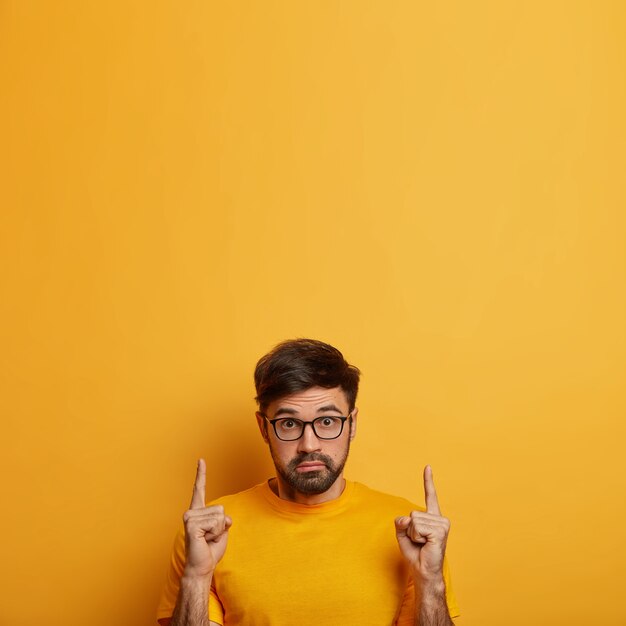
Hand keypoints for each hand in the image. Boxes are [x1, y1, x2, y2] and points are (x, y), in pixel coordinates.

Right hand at [181, 458, 231, 578]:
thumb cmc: (211, 550)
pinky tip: (204, 540)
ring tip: (206, 539)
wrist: (202, 566)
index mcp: (198, 511)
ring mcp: (189, 517)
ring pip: (220, 516)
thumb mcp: (223, 530)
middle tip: (210, 537)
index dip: (201, 474)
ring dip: (218, 530)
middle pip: (222, 509)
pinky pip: (215, 523)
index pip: (200, 489)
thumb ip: (224, 519)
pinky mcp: (191, 524)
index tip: (201, 460)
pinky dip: (215, 533)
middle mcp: (192, 512)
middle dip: (222, 525)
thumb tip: (225, 516)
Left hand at [395, 465, 449, 584]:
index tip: (427, 466)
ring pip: (413, 520)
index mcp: (432, 517)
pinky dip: (416, 537)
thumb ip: (400, 522)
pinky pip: (416, 527)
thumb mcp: (402, 534)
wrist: (423, 571)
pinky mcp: (440, 531)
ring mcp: (442, 524)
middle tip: (419, 542)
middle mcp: (439, 518)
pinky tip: (425, 545)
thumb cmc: (415, 553)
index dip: (428, 481)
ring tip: (422, 544)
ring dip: (412, 534)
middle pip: (411, 514)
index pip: (430, 495)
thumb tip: (407, 519)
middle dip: (408, 529)